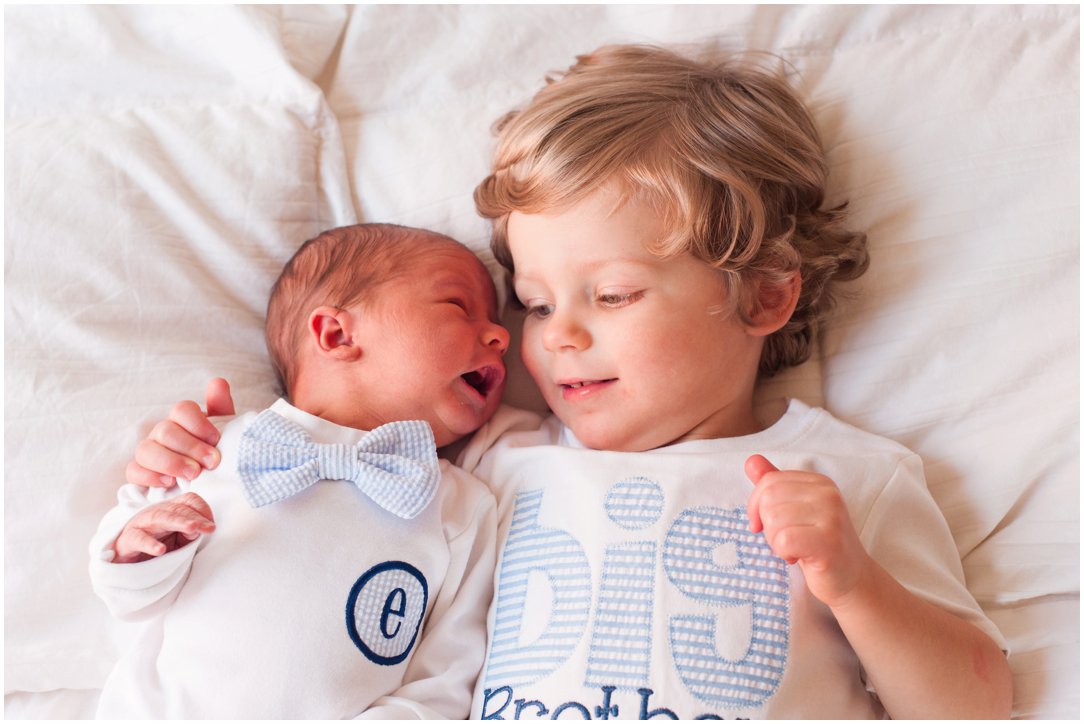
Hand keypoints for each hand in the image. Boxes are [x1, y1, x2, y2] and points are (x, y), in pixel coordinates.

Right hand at [112, 492, 215, 562]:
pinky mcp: (128, 539)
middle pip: (177, 508)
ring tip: (193, 528)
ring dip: (178, 522)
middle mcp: (157, 512)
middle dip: (195, 517)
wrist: (128, 561)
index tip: (212, 525)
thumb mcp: (179, 540)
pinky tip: (161, 550)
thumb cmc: (158, 544)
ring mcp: (142, 524)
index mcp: (172, 509)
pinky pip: (139, 539)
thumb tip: (199, 529)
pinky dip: (150, 544)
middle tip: (210, 528)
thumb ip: (190, 534)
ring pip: (161, 518)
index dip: (203, 509)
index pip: (189, 500)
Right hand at [125, 378, 235, 487]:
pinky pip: (133, 471)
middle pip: (165, 431)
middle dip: (191, 447)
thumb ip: (221, 407)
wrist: (210, 478)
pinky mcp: (140, 472)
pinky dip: (150, 477)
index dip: (198, 424)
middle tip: (212, 462)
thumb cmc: (215, 451)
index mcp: (182, 419)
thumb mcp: (225, 430)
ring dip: (171, 462)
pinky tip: (170, 483)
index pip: (181, 410)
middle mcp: (162, 432)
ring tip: (193, 475)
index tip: (216, 439)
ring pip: (146, 450)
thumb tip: (218, 382)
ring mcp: (149, 451)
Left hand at [745, 454, 872, 607]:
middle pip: (769, 499)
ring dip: (775, 542)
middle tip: (785, 540)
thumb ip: (775, 485)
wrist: (851, 579)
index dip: (756, 505)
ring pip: (774, 520)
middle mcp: (828, 494)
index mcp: (819, 482)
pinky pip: (784, 540)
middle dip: (767, 525)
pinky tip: (798, 558)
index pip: (769, 480)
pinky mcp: (829, 541)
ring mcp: (832, 516)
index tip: (762, 525)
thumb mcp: (795, 510)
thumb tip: (751, 461)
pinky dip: (784, 552)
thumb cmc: (818, 545)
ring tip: (794, 549)